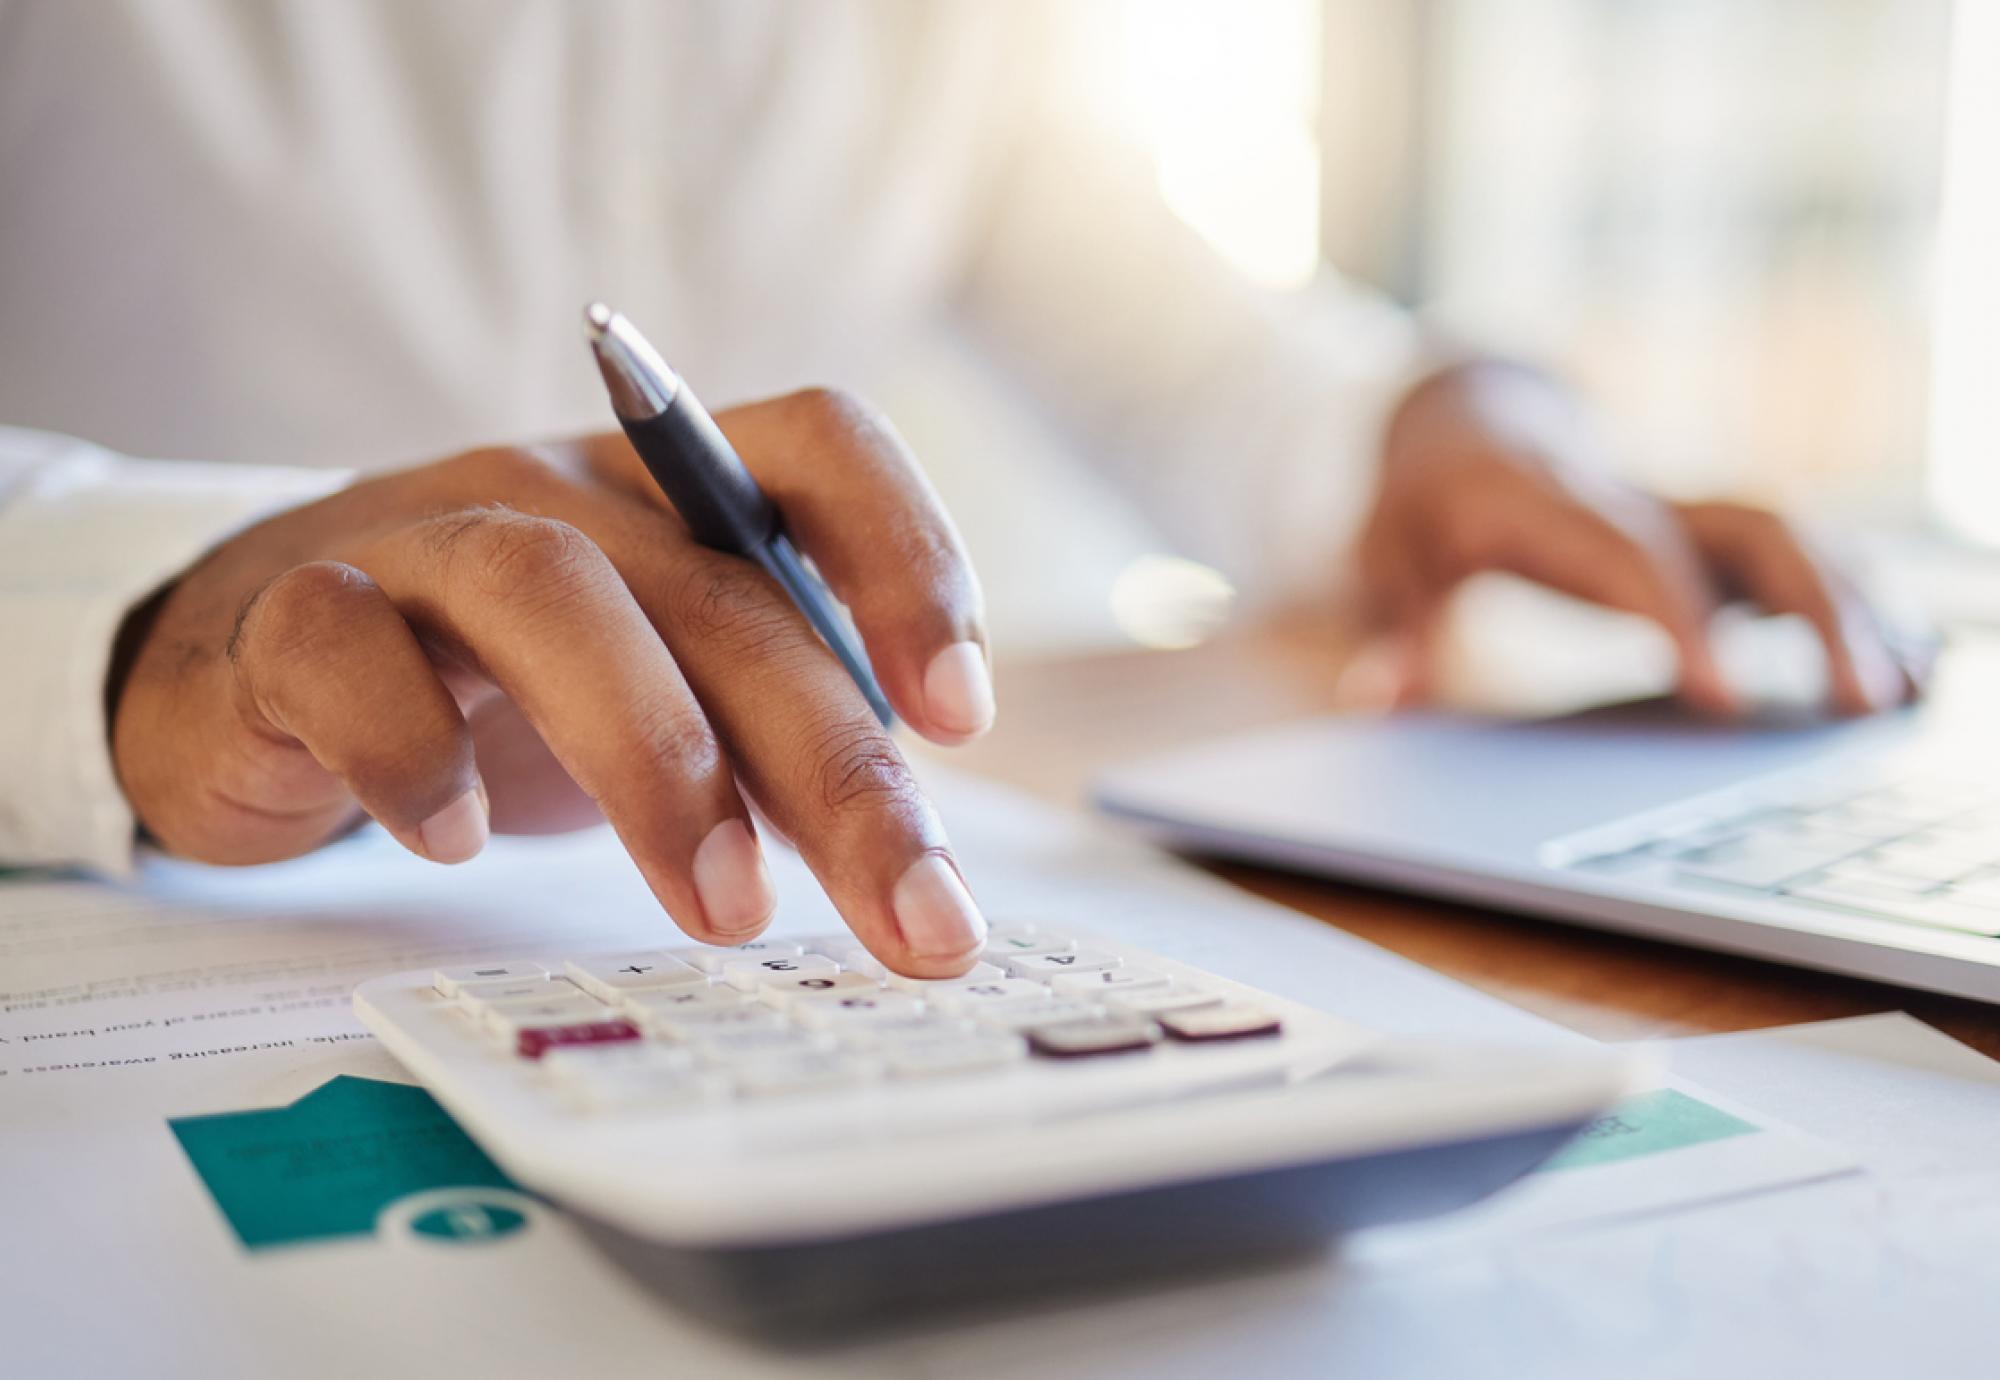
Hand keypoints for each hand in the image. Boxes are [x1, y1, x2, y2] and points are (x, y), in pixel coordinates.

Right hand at [107, 389, 996, 976]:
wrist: (254, 666)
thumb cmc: (501, 691)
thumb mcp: (665, 699)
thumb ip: (776, 749)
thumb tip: (916, 873)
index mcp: (677, 493)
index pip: (820, 448)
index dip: (909, 556)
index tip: (960, 718)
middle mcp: (563, 491)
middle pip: (720, 590)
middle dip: (834, 763)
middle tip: (912, 914)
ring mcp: (421, 536)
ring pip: (548, 592)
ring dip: (654, 755)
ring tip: (725, 907)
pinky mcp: (287, 615)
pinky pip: (344, 650)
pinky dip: (412, 749)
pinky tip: (455, 841)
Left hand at [1352, 362, 1927, 715]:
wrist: (1463, 422)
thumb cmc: (1422, 504)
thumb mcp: (1384, 559)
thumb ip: (1393, 627)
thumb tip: (1376, 700)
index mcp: (1555, 502)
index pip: (1636, 554)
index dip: (1686, 618)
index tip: (1728, 699)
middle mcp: (1637, 494)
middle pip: (1750, 529)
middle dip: (1817, 610)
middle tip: (1863, 706)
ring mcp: (1682, 505)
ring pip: (1791, 536)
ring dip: (1858, 608)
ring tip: (1910, 695)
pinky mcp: (1705, 529)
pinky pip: (1797, 552)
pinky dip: (1857, 600)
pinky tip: (1911, 664)